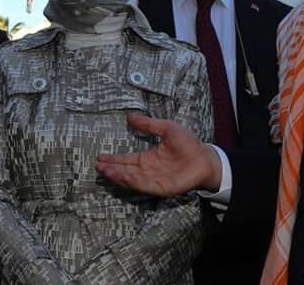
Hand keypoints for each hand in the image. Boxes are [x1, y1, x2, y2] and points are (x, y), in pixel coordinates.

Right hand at [94, 112, 221, 195]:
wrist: (206, 157)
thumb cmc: (188, 143)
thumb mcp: (166, 128)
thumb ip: (148, 124)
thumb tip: (130, 116)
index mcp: (148, 158)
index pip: (127, 160)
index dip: (114, 159)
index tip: (100, 157)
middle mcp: (149, 170)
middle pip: (126, 171)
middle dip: (112, 169)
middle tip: (98, 167)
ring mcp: (155, 180)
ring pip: (132, 179)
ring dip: (119, 176)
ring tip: (106, 171)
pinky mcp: (163, 187)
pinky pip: (146, 185)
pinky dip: (134, 182)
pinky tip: (124, 177)